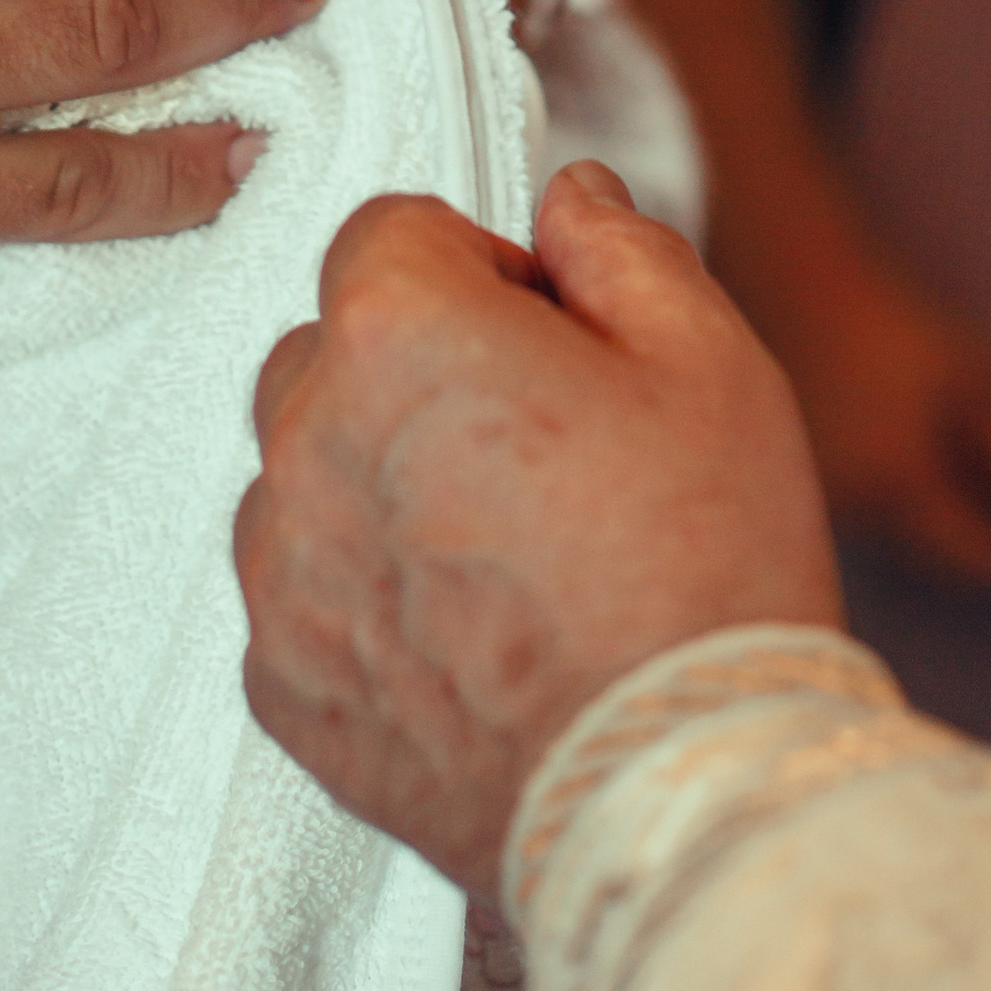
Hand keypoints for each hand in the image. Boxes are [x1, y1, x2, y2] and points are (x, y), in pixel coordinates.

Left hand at [237, 166, 840, 891]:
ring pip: (306, 475)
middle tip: (539, 451)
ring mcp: (282, 575)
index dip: (483, 275)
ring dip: (376, 485)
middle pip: (332, 351)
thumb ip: (616, 248)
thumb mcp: (707, 359)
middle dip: (415, 372)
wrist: (684, 792)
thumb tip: (565, 198)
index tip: (552, 343)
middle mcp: (305, 441)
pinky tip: (468, 639)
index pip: (392, 234)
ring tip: (505, 556)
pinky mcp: (283, 689)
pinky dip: (362, 603)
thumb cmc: (707, 565)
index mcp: (394, 333)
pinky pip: (300, 598)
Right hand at [727, 218, 990, 588]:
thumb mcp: (970, 374)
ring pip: (897, 529)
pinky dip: (897, 492)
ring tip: (962, 464)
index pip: (978, 556)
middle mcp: (859, 506)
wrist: (798, 283)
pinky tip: (907, 446)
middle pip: (935, 553)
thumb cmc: (893, 323)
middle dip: (978, 536)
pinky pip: (866, 504)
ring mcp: (825, 492)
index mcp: (904, 486)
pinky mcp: (804, 470)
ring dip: (935, 514)